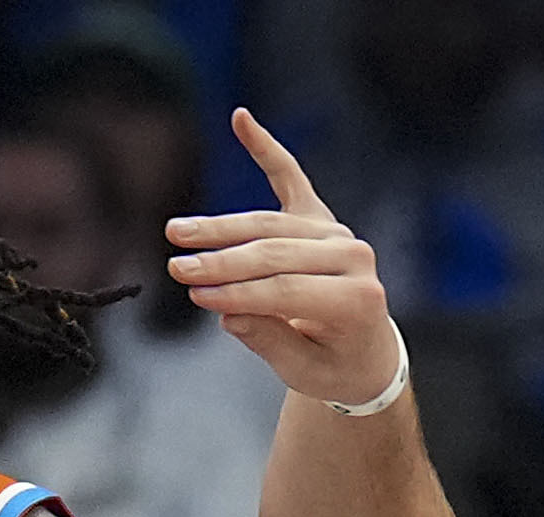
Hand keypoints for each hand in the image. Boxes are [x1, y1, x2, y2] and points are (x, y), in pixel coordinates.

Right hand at [166, 109, 402, 408]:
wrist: (366, 352)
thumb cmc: (333, 366)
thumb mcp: (306, 370)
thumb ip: (271, 340)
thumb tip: (229, 313)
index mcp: (358, 300)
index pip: (286, 291)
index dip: (239, 293)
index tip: (197, 296)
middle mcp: (355, 259)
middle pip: (275, 252)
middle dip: (221, 261)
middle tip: (176, 268)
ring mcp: (339, 234)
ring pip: (270, 224)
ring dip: (220, 227)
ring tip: (176, 233)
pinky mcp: (321, 218)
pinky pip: (290, 179)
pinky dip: (266, 149)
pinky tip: (240, 119)